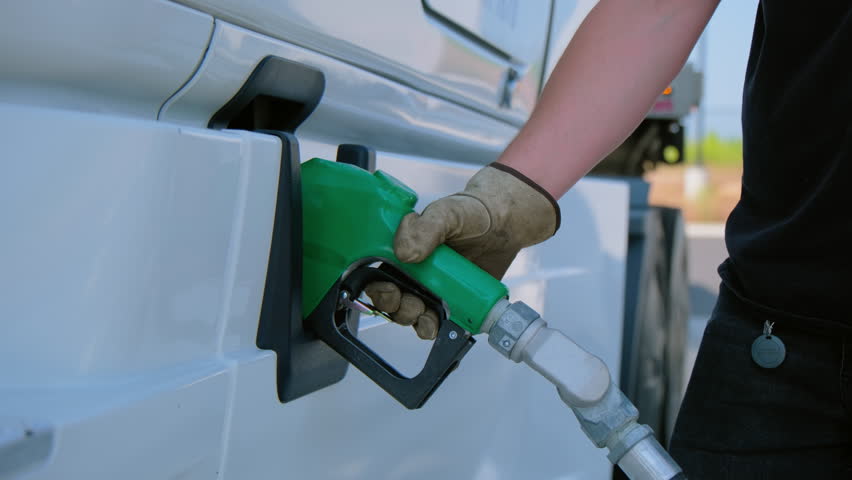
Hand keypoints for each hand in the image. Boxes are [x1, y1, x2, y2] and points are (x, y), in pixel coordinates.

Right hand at [364, 163, 559, 338]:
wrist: (505, 224)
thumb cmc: (470, 213)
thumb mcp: (446, 213)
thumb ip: (425, 227)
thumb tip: (405, 253)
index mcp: (400, 251)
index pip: (375, 276)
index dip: (378, 288)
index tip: (390, 289)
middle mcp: (411, 274)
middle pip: (390, 301)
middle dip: (397, 308)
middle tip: (413, 303)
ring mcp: (431, 291)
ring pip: (410, 316)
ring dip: (414, 320)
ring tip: (428, 313)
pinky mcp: (452, 304)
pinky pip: (437, 324)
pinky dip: (436, 329)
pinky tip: (441, 324)